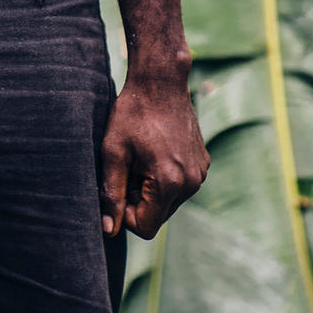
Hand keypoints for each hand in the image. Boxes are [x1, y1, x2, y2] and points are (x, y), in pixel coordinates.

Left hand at [98, 74, 207, 238]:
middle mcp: (191, 182)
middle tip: (129, 168)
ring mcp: (200, 173)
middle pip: (157, 217)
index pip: (145, 227)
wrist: (161, 81)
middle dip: (138, 201)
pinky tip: (156, 152)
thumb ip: (111, 194)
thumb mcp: (114, 152)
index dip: (124, 214)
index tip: (118, 186)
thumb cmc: (132, 113)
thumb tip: (109, 231)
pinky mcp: (203, 163)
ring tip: (142, 159)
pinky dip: (165, 178)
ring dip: (151, 190)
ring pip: (168, 203)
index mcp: (169, 182)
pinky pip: (180, 187)